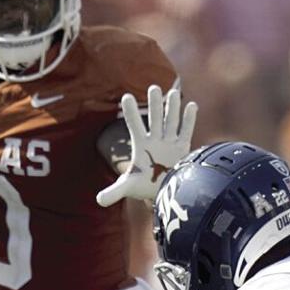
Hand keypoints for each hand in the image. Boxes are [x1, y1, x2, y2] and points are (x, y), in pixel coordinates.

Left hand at [96, 84, 197, 206]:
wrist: (162, 192)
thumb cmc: (144, 186)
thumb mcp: (128, 187)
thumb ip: (114, 191)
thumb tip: (98, 201)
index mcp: (141, 145)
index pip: (134, 125)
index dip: (131, 113)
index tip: (127, 97)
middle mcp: (155, 140)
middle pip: (155, 119)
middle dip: (155, 105)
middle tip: (153, 88)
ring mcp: (169, 142)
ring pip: (171, 121)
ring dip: (172, 107)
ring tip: (172, 92)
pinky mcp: (183, 148)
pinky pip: (186, 131)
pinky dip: (189, 120)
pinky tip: (191, 105)